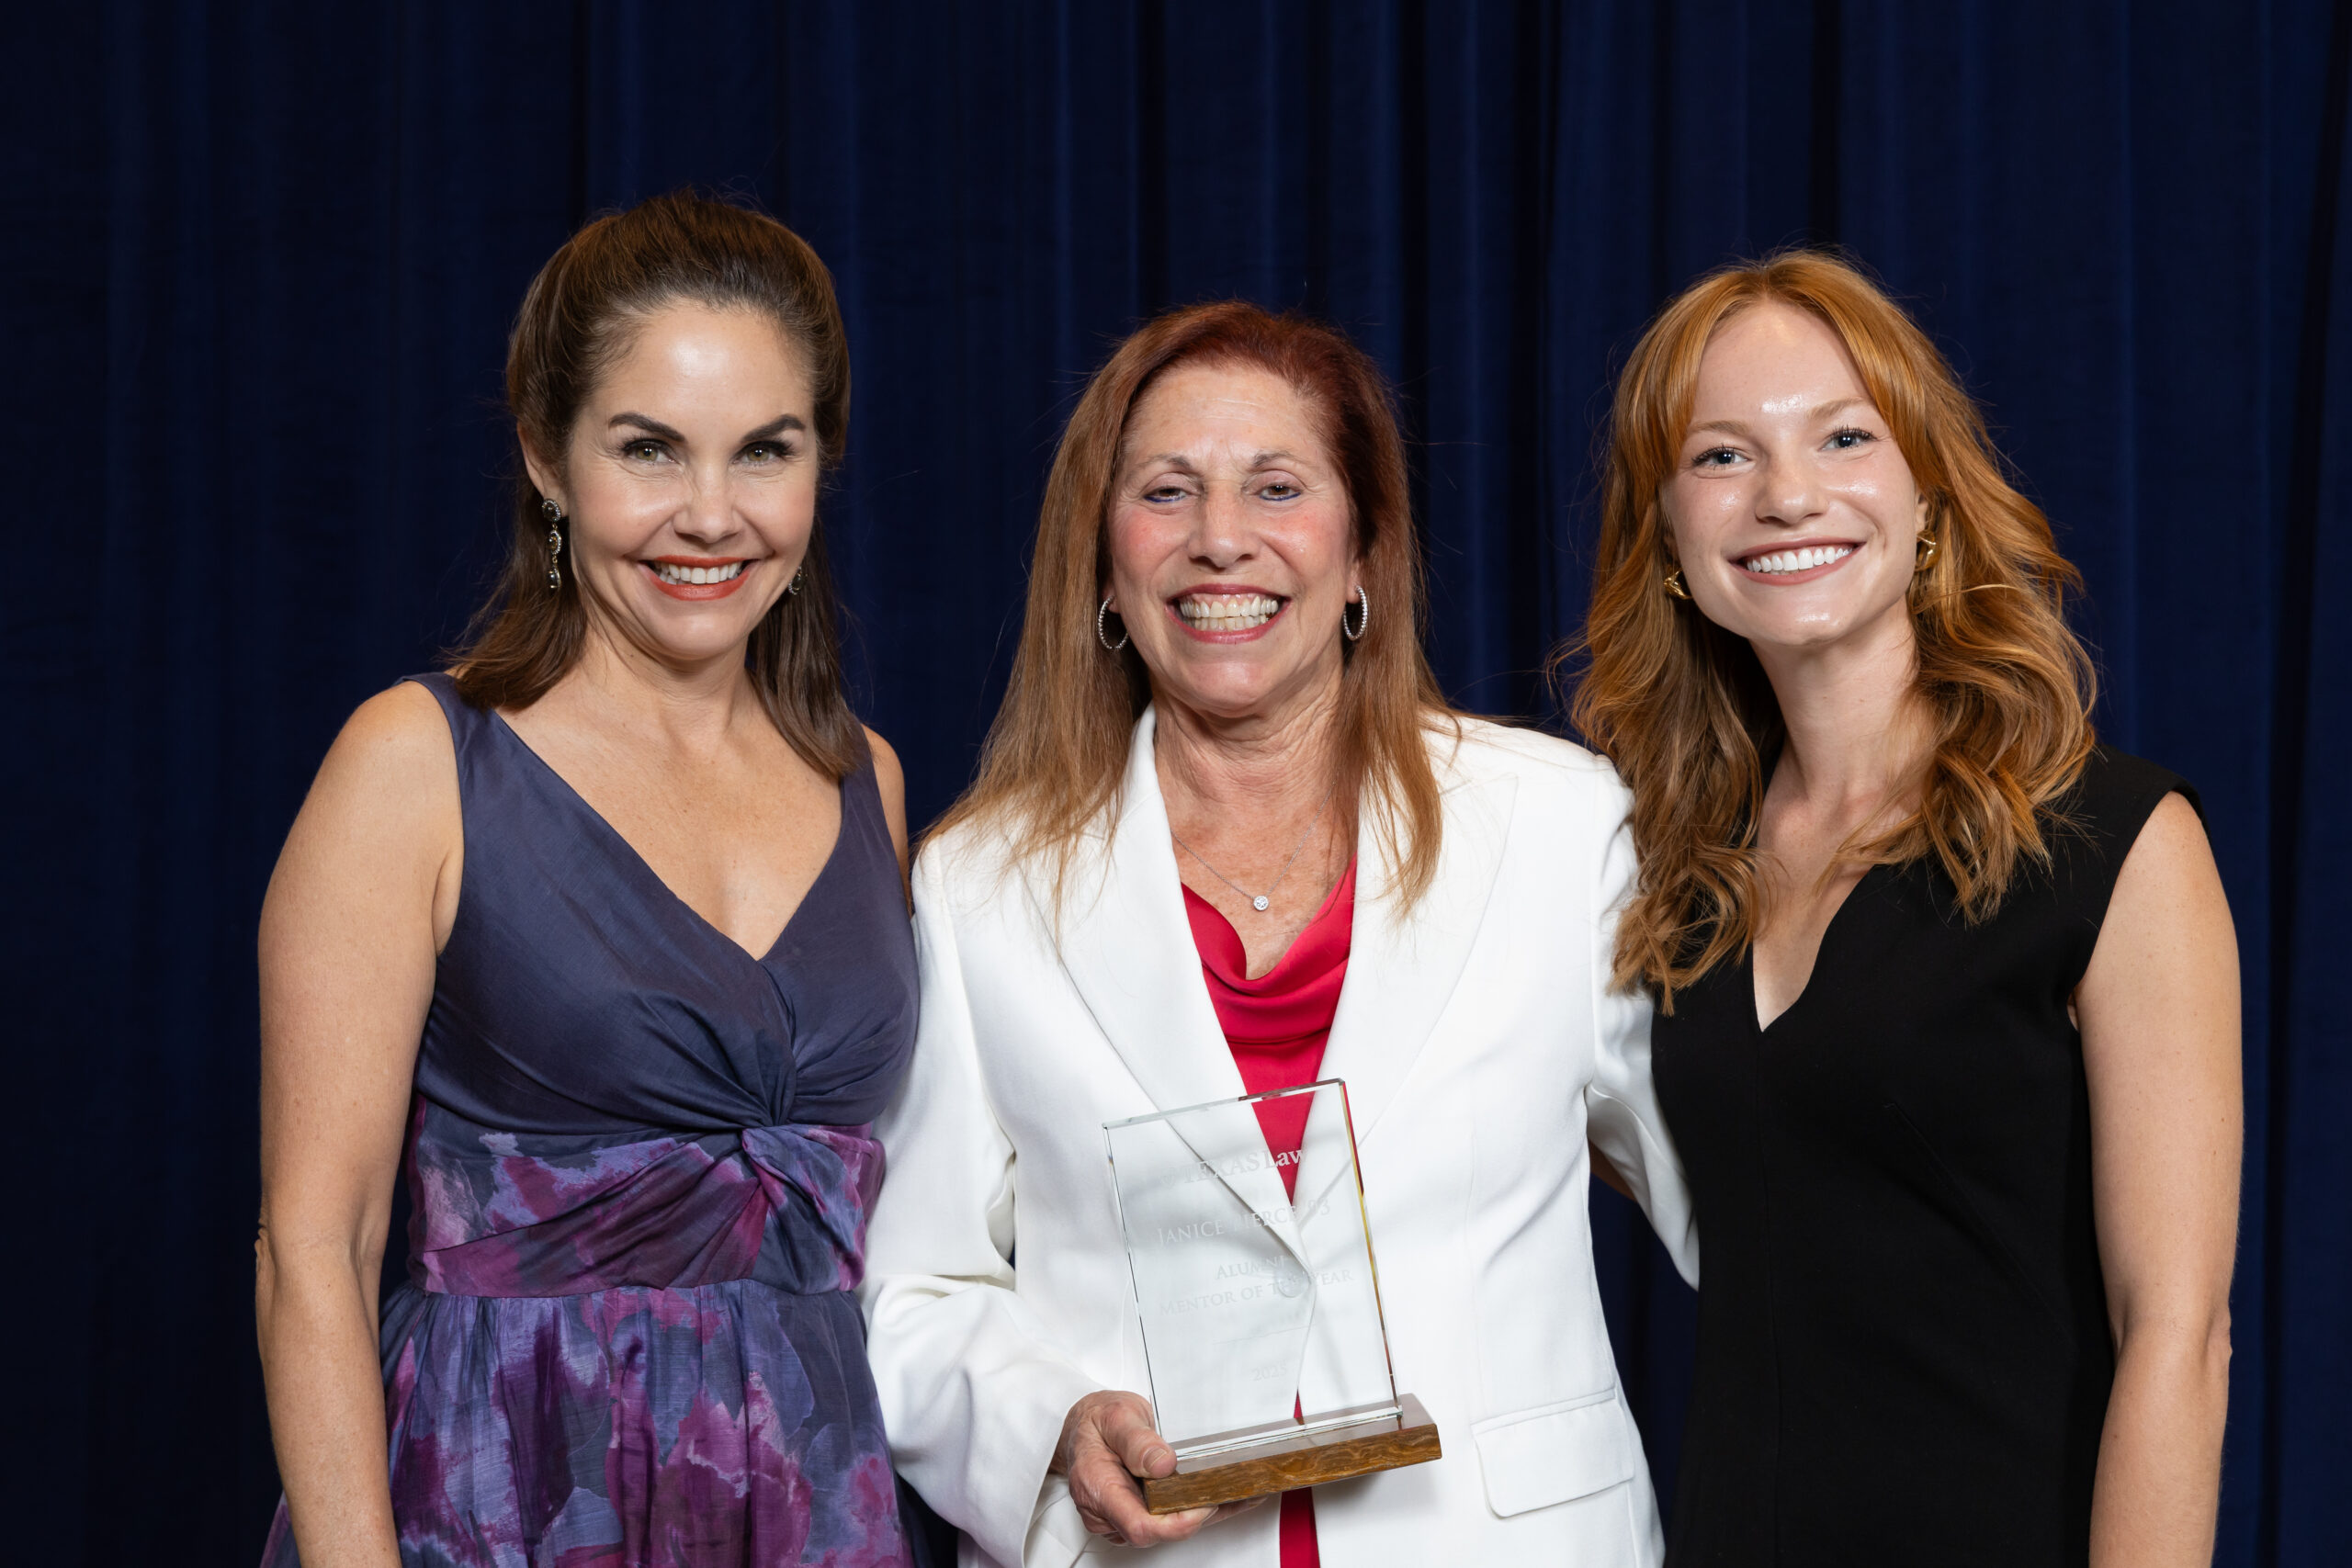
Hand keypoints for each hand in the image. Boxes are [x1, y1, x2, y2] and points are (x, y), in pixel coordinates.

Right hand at [1052, 1391, 1265, 1546]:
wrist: (1084, 1427)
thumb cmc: (1097, 1421)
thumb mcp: (1116, 1415)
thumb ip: (1137, 1440)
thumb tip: (1162, 1464)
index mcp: (1097, 1487)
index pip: (1141, 1526)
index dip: (1178, 1522)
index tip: (1205, 1502)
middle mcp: (1106, 1512)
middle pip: (1158, 1531)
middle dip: (1197, 1514)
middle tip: (1231, 1488)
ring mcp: (1120, 1519)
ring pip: (1167, 1529)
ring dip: (1204, 1512)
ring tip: (1242, 1489)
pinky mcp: (1135, 1515)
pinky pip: (1168, 1521)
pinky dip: (1199, 1508)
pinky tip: (1227, 1496)